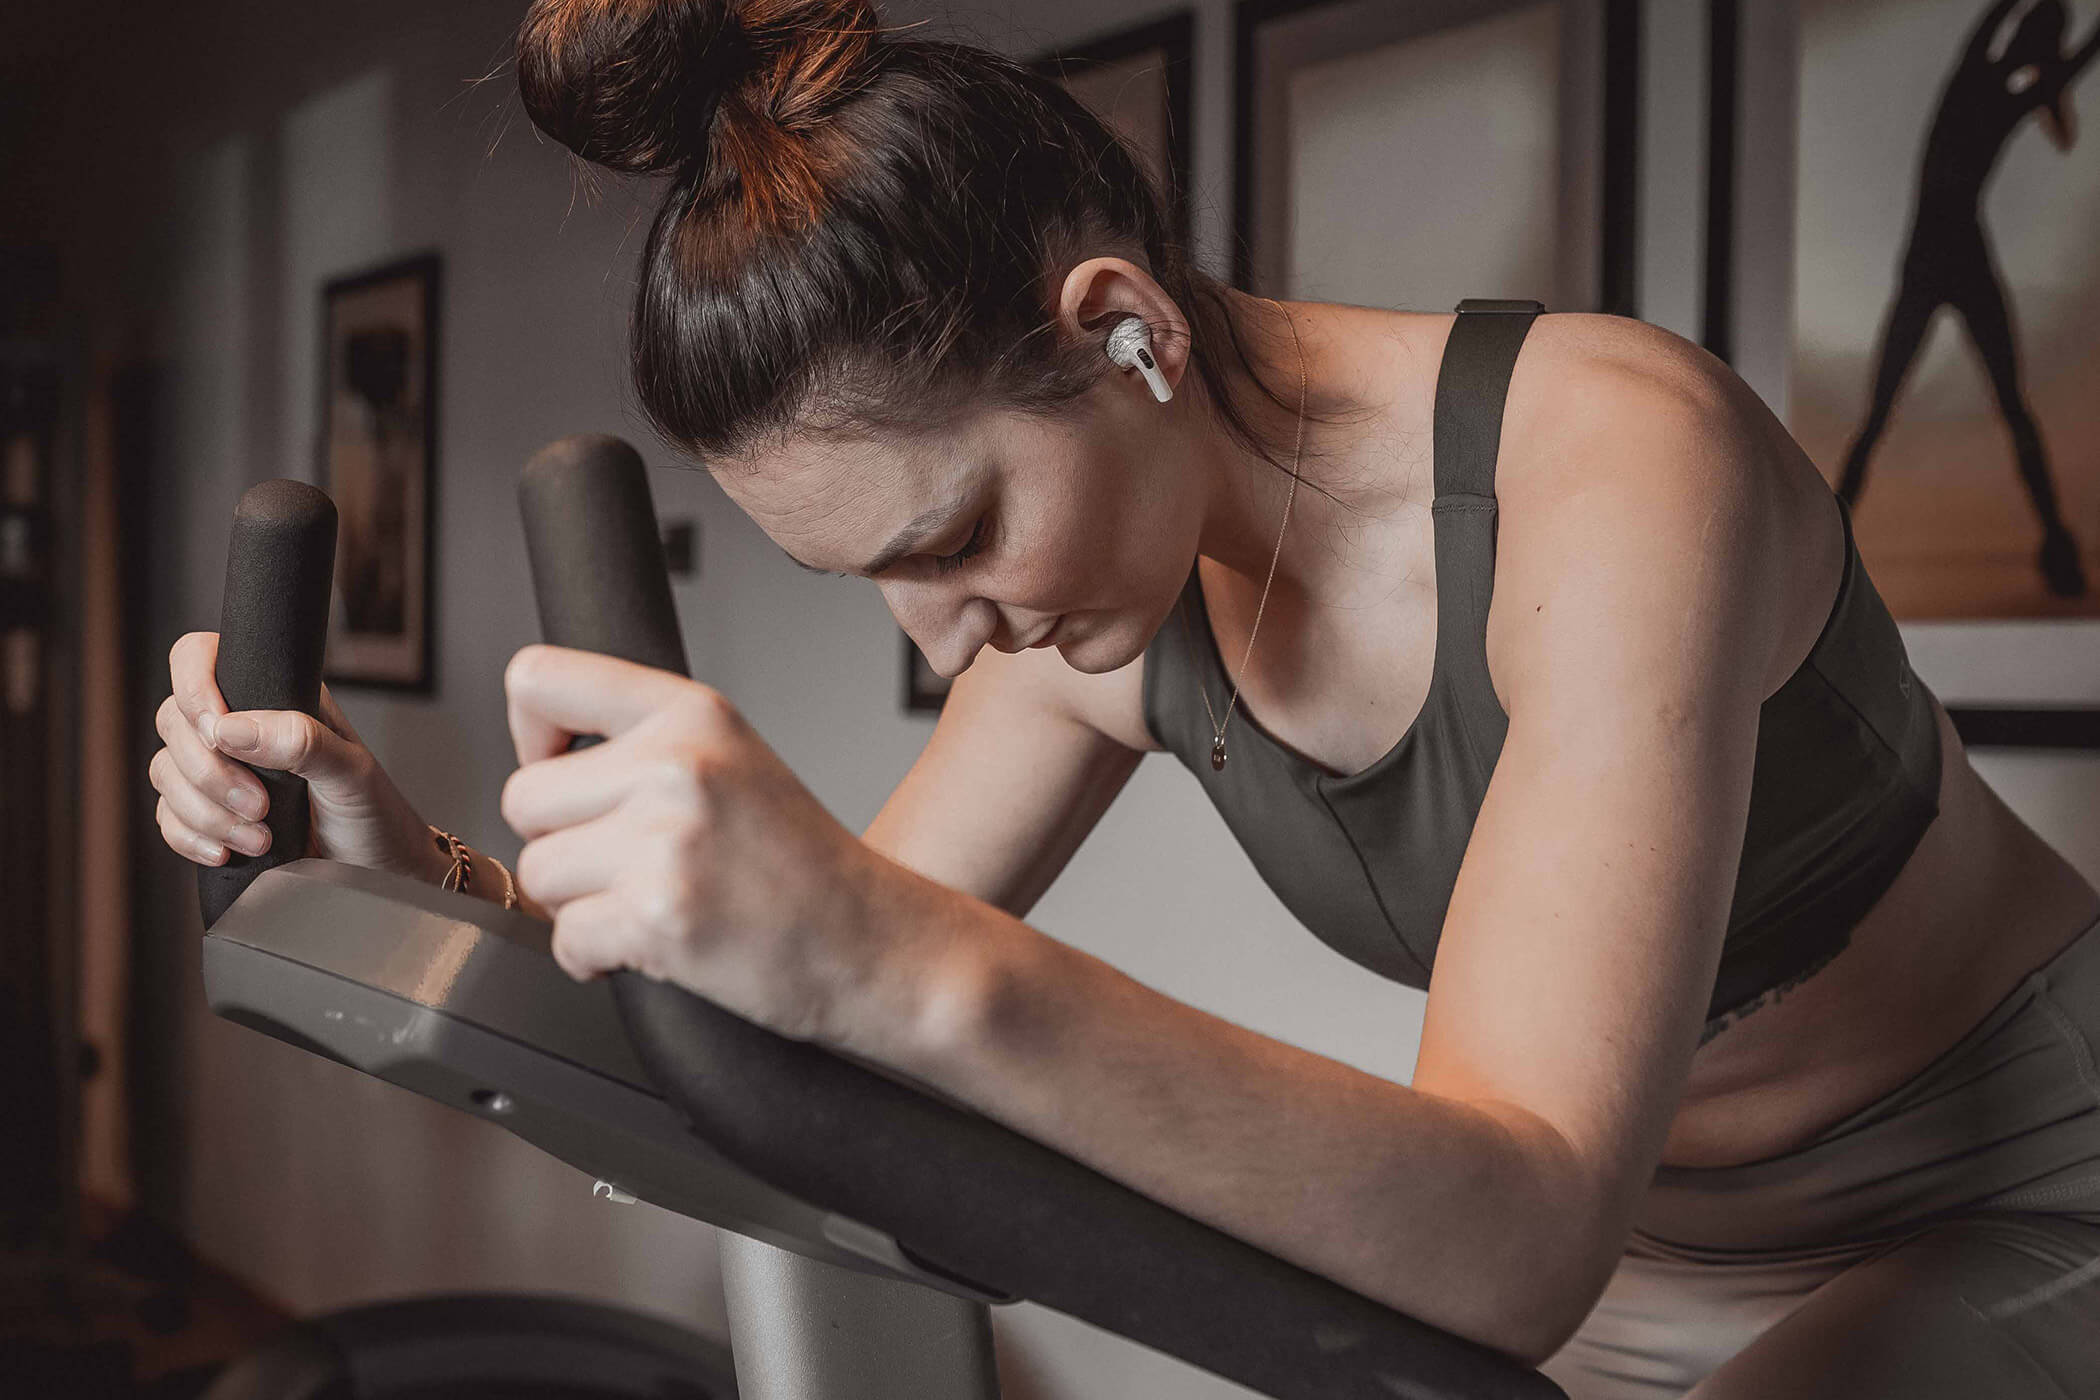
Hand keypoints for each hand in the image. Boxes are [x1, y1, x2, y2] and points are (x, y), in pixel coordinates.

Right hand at [151, 631, 443, 880]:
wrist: (379, 873)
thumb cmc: (376, 815)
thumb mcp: (353, 774)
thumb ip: (302, 742)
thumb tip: (230, 726)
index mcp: (275, 697)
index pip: (201, 658)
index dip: (193, 686)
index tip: (216, 731)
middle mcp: (241, 727)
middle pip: (175, 721)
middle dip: (209, 772)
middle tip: (261, 807)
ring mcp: (220, 771)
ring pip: (166, 772)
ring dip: (206, 812)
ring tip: (260, 839)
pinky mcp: (209, 815)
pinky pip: (168, 817)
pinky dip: (190, 837)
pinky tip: (226, 853)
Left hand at [501, 645, 891, 1045]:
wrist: (874, 943)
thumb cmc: (802, 866)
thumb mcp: (734, 761)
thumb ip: (645, 742)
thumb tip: (536, 755)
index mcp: (692, 714)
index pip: (538, 679)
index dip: (530, 734)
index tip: (560, 768)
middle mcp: (676, 764)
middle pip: (523, 799)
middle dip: (560, 843)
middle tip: (629, 864)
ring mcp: (666, 841)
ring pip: (537, 873)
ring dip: (578, 904)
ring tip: (653, 903)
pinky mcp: (658, 916)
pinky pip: (564, 937)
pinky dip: (593, 957)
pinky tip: (653, 946)